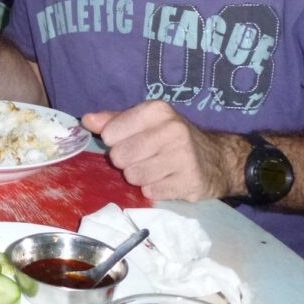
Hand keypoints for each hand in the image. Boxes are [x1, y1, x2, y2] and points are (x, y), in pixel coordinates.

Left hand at [82, 101, 244, 201]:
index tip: (127, 141)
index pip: (111, 133)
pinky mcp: (190, 182)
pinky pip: (151, 192)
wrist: (218, 160)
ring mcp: (183, 157)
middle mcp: (173, 130)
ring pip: (134, 176)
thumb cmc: (171, 138)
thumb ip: (113, 120)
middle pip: (120, 157)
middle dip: (126, 162)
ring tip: (156, 169)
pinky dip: (155, 190)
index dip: (114, 142)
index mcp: (157, 110)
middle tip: (143, 158)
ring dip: (140, 177)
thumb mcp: (145, 122)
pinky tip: (167, 180)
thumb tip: (86, 120)